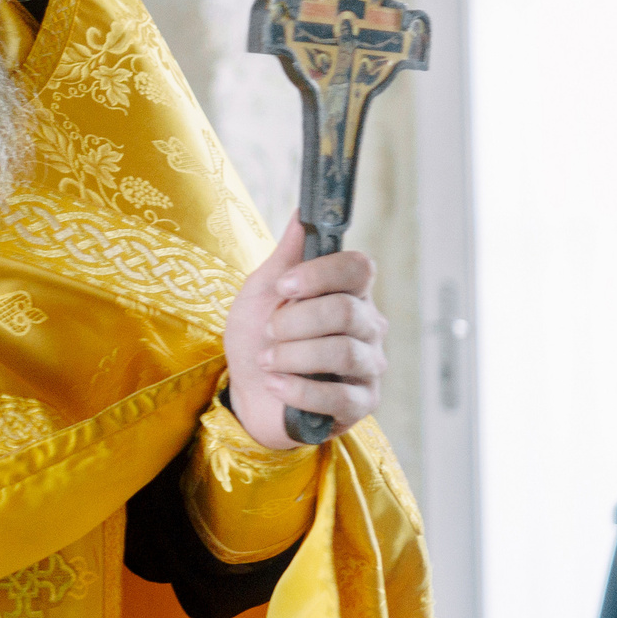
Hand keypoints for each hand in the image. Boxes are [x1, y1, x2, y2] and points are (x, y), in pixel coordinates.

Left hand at [222, 212, 388, 449]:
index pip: (359, 268)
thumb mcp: (262, 292)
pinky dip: (298, 389)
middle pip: (345, 311)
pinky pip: (339, 396)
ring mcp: (369, 366)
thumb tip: (302, 213)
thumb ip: (286, 256)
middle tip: (268, 330)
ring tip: (266, 360)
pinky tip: (275, 384)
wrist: (247, 391)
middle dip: (294, 321)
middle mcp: (368, 326)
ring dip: (292, 355)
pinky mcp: (361, 404)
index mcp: (349, 292)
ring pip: (342, 352)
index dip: (321, 274)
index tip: (283, 286)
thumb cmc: (258, 336)